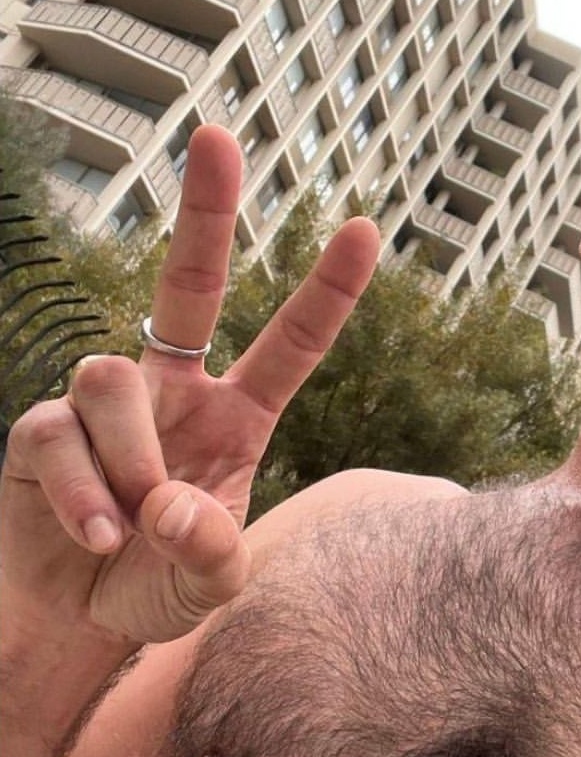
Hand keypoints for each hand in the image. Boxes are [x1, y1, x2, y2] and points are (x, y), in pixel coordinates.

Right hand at [0, 125, 378, 644]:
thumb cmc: (156, 587)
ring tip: (128, 529)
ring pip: (110, 376)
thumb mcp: (209, 585)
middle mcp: (172, 393)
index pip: (289, 348)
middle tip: (219, 135)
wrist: (75, 621)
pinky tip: (96, 539)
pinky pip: (58, 434)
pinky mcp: (41, 430)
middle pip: (187, 286)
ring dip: (129, 459)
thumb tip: (174, 506)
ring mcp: (104, 405)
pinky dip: (83, 495)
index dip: (325, 292)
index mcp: (235, 418)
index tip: (362, 228)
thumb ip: (212, 553)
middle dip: (204, 213)